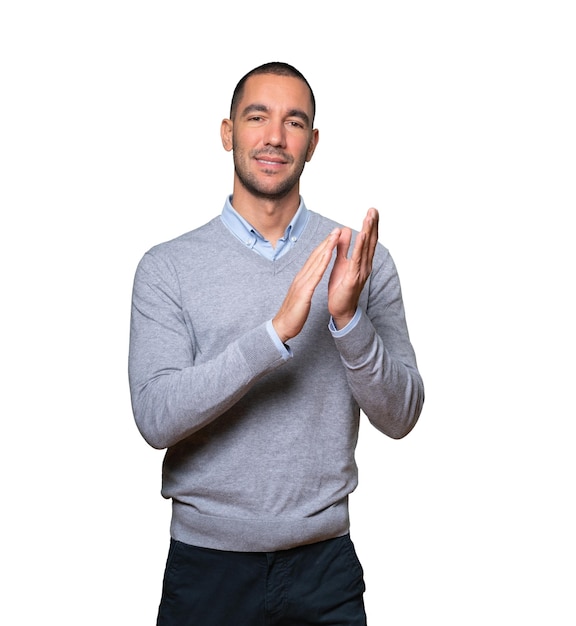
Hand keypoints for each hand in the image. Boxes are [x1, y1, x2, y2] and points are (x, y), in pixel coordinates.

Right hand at [272, 228, 340, 342]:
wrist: (282, 326)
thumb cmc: (293, 313)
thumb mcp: (301, 295)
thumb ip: (305, 285)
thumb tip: (310, 278)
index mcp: (302, 278)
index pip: (314, 259)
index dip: (324, 246)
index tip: (333, 237)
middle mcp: (301, 277)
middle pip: (315, 256)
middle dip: (327, 241)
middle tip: (337, 229)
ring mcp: (302, 283)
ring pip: (316, 261)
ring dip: (326, 247)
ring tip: (336, 236)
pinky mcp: (304, 292)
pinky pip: (315, 275)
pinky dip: (322, 263)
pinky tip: (328, 254)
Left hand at [328, 208, 378, 328]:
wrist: (340, 309)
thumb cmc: (340, 288)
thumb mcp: (341, 263)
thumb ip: (344, 248)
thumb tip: (345, 230)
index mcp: (362, 261)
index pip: (368, 240)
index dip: (370, 226)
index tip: (372, 211)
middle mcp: (365, 265)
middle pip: (370, 241)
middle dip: (372, 225)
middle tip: (374, 209)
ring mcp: (361, 271)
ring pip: (366, 248)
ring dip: (368, 231)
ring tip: (370, 217)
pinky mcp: (354, 277)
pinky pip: (357, 259)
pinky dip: (360, 246)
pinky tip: (362, 235)